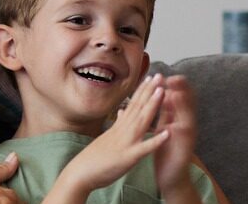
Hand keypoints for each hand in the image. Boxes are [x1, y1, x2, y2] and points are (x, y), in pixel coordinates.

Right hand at [52, 74, 168, 195]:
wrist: (80, 173)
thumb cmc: (93, 158)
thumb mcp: (106, 137)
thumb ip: (116, 124)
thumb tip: (121, 111)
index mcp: (119, 127)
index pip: (133, 105)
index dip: (143, 90)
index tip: (151, 77)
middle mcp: (122, 131)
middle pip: (138, 107)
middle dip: (149, 91)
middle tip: (160, 75)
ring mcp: (125, 143)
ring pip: (141, 121)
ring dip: (152, 106)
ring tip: (163, 92)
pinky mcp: (128, 157)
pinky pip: (144, 148)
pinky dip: (155, 141)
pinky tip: (167, 134)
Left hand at [151, 76, 198, 193]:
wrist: (170, 175)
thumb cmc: (166, 149)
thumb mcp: (164, 126)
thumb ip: (165, 111)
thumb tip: (163, 92)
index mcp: (178, 118)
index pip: (178, 96)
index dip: (173, 84)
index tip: (163, 73)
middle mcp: (186, 124)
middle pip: (187, 102)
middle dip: (182, 89)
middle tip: (174, 76)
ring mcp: (188, 135)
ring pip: (188, 116)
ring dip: (184, 104)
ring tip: (177, 91)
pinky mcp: (185, 147)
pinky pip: (185, 135)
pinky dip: (181, 126)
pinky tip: (175, 122)